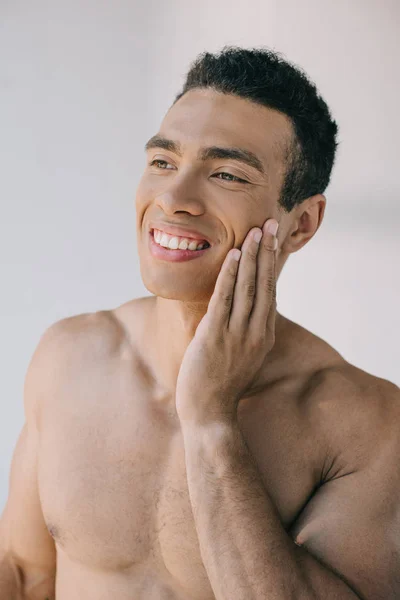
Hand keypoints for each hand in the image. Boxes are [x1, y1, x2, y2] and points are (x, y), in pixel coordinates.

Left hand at [175, 218, 278, 425]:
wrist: (210, 413)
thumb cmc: (222, 385)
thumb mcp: (243, 356)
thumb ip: (246, 333)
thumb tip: (243, 312)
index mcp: (263, 335)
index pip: (270, 292)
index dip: (271, 264)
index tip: (273, 241)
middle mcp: (255, 332)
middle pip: (264, 284)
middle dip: (267, 252)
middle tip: (270, 224)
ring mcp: (237, 334)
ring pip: (248, 287)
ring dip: (252, 257)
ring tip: (255, 232)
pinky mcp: (216, 336)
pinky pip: (225, 299)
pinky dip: (231, 275)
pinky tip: (234, 256)